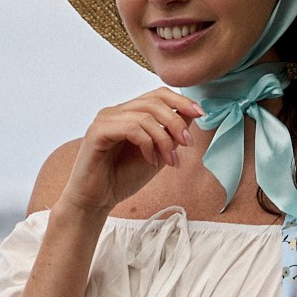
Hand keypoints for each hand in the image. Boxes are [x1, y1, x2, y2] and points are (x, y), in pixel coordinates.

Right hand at [61, 85, 200, 216]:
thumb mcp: (157, 153)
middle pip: (154, 101)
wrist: (96, 201)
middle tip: (187, 144)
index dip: (181, 100)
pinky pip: (131, 128)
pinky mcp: (97, 132)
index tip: (200, 113)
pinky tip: (151, 161)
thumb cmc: (122, 179)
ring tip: (170, 161)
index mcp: (127, 113)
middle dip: (176, 122)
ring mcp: (105, 120)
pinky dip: (148, 144)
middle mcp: (115, 111)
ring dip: (164, 139)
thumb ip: (170, 134)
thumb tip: (191, 112)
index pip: (157, 94)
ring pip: (145, 116)